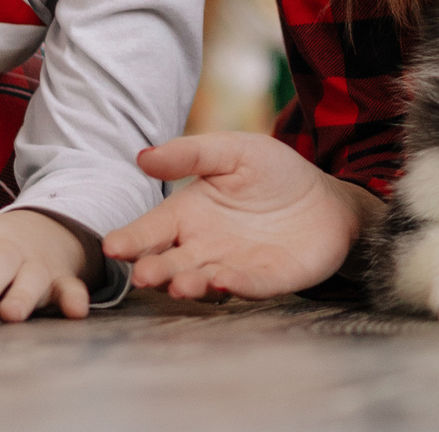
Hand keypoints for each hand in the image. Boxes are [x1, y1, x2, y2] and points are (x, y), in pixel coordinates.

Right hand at [101, 132, 373, 299]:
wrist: (326, 197)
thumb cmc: (272, 174)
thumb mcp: (233, 151)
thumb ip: (190, 154)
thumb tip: (143, 156)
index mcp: (187, 215)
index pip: (151, 230)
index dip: (131, 239)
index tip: (112, 247)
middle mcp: (203, 248)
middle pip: (172, 263)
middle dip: (156, 271)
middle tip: (142, 276)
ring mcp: (234, 266)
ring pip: (205, 281)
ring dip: (192, 284)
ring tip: (181, 284)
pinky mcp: (268, 280)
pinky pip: (250, 285)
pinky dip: (238, 286)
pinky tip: (226, 281)